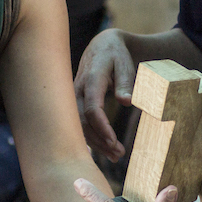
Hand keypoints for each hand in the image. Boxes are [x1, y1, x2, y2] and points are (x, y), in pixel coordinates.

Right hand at [74, 29, 135, 160]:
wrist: (101, 46)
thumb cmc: (116, 55)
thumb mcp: (125, 63)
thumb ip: (126, 82)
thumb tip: (127, 102)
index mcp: (92, 77)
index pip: (92, 107)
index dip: (101, 126)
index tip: (113, 141)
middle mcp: (78, 88)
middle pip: (83, 120)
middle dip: (99, 139)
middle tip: (119, 154)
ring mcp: (74, 96)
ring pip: (79, 124)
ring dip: (96, 142)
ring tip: (117, 155)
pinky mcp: (75, 102)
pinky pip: (80, 123)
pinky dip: (92, 137)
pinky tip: (107, 149)